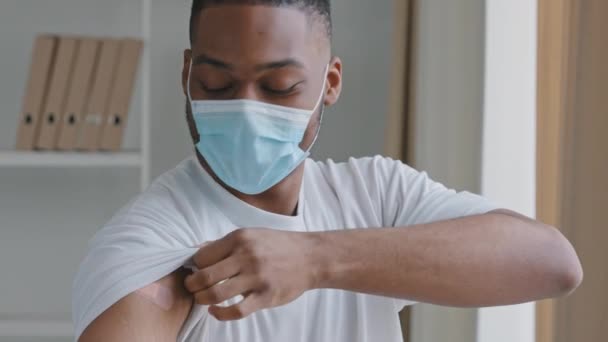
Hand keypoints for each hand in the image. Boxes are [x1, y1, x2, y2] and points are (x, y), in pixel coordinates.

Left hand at [184, 228, 319, 320]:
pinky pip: (236, 311)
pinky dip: (220, 314)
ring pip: (215, 294)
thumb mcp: (252, 235)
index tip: (196, 271)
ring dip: (202, 299)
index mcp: (240, 238)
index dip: (195, 266)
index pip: (202, 256)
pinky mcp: (265, 296)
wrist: (311, 257)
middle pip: (204, 276)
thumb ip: (225, 244)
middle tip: (192, 288)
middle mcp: (246, 256)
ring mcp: (256, 277)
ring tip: (202, 299)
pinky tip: (216, 311)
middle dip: (192, 285)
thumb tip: (197, 250)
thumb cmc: (279, 245)